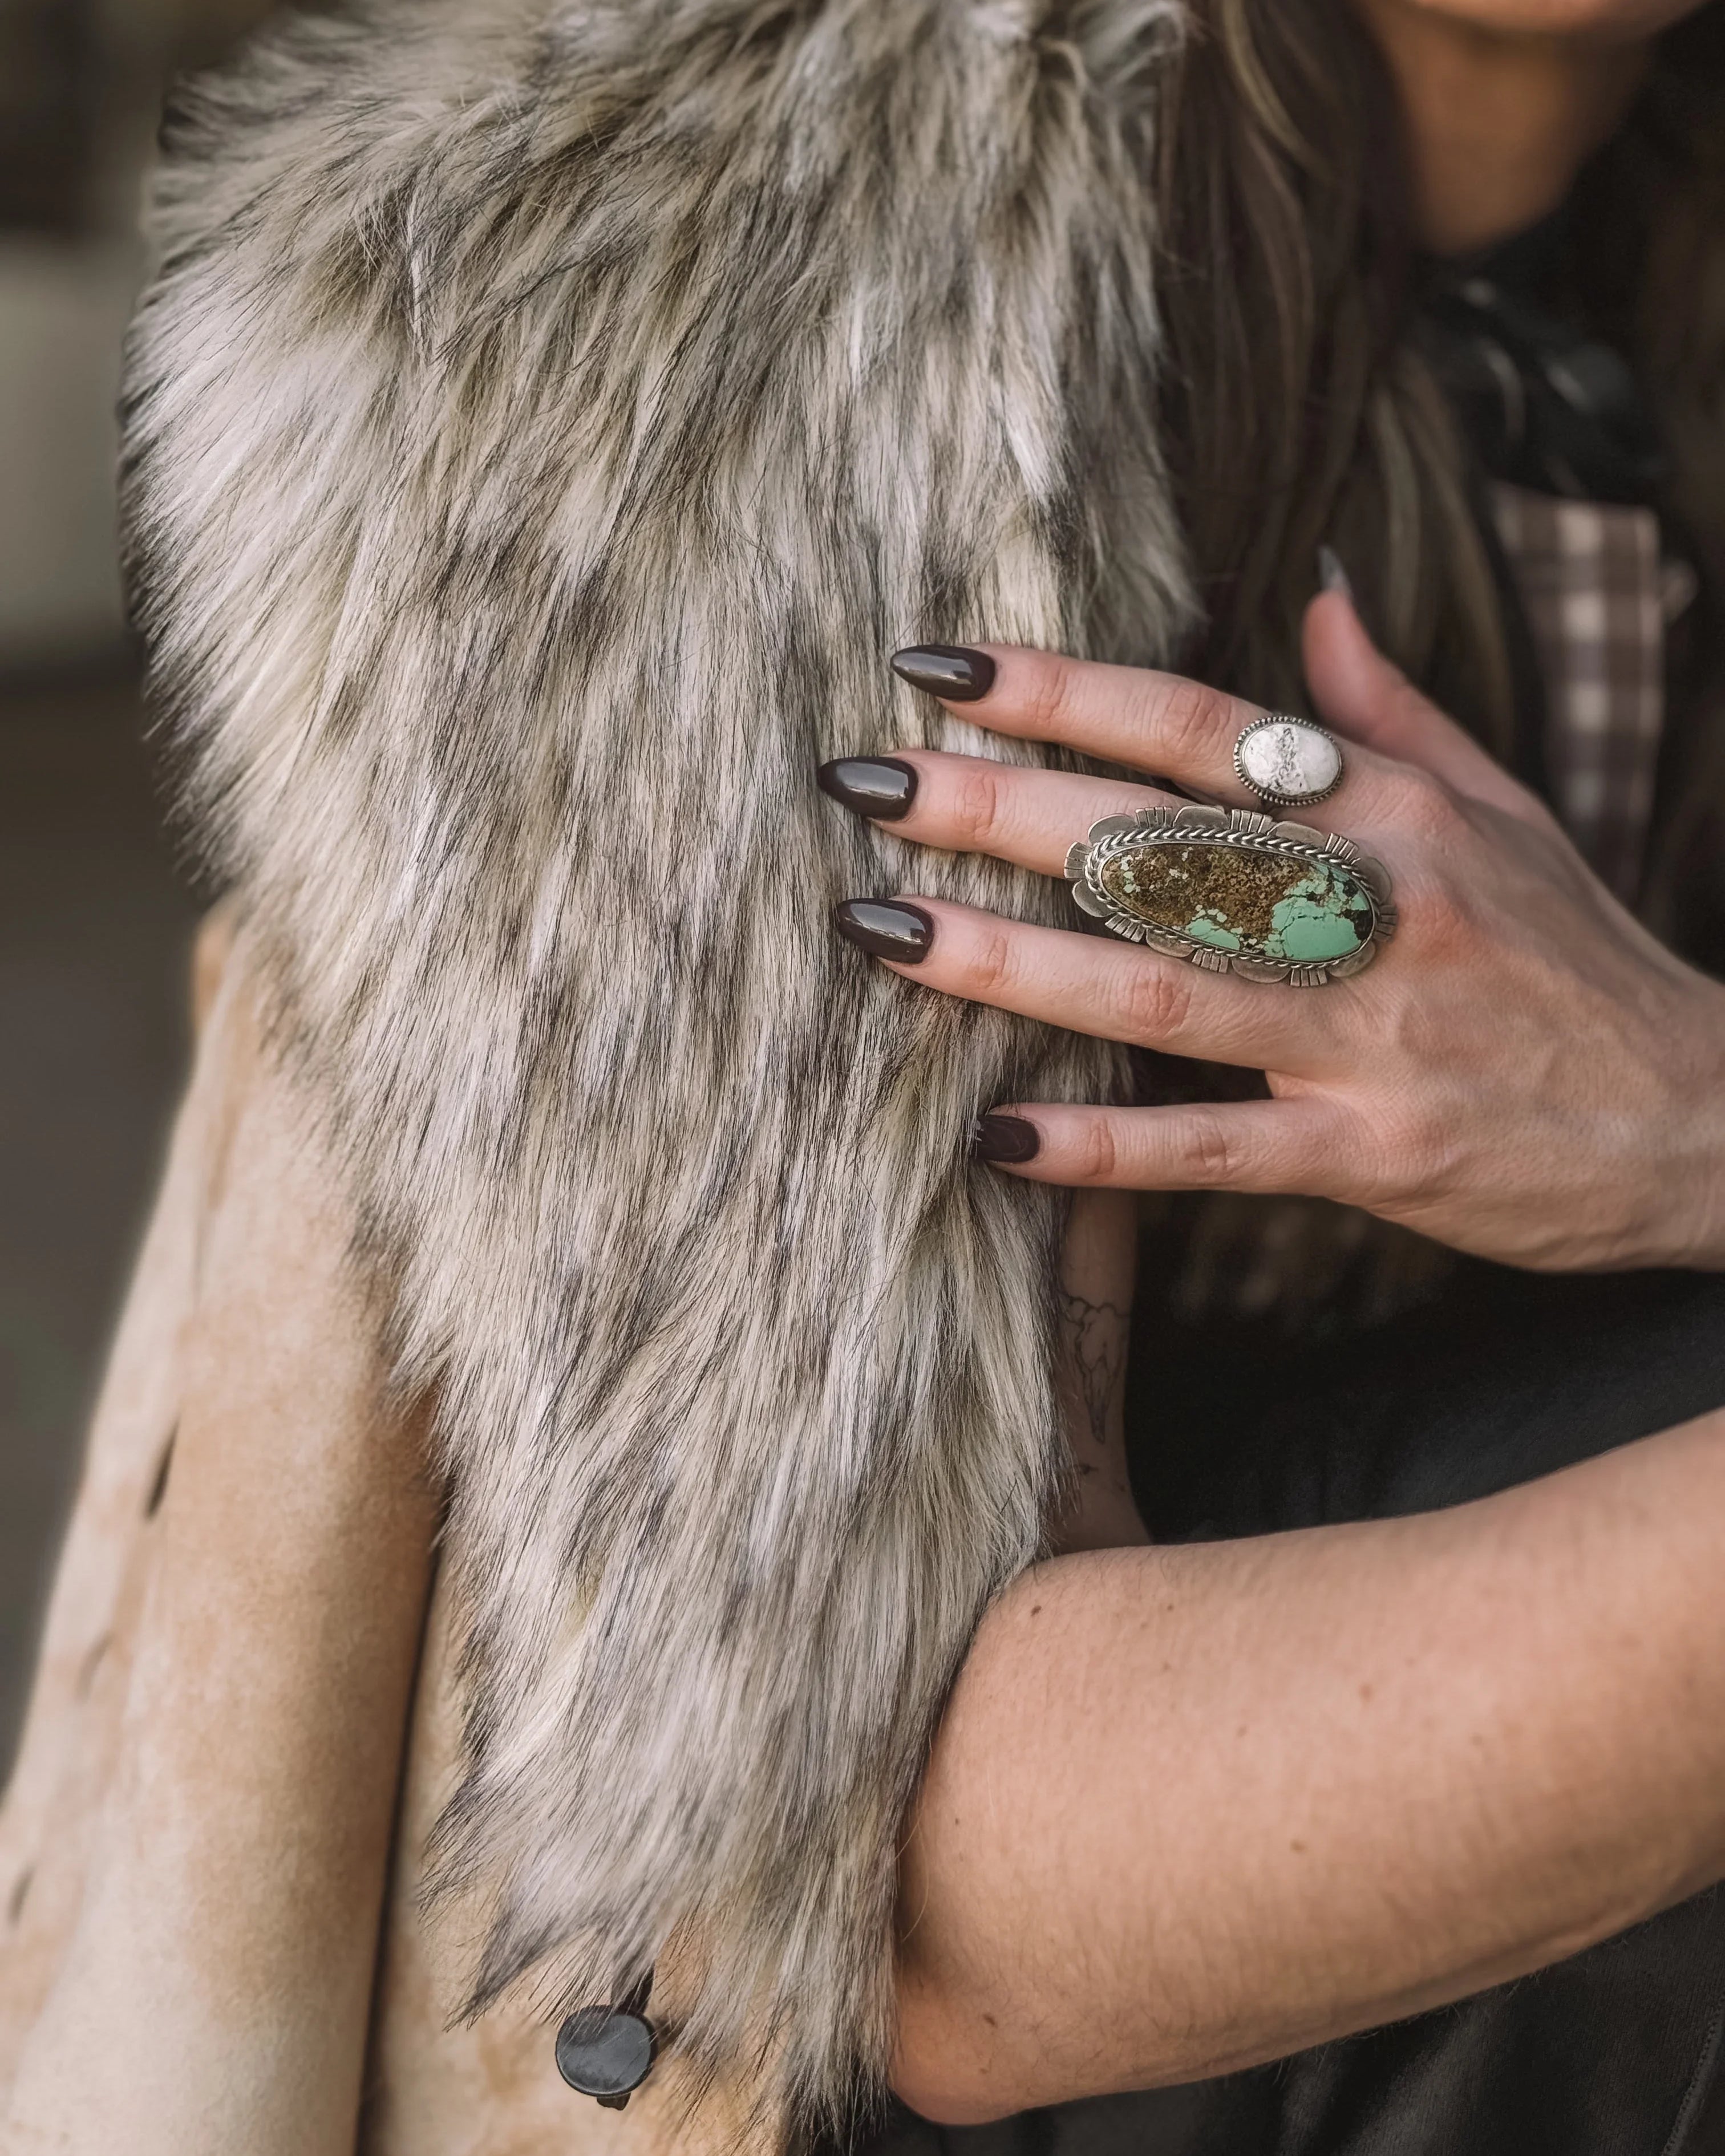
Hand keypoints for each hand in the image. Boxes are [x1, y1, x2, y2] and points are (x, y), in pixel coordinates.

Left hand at [832, 595, 1724, 1270]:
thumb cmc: (1579, 959)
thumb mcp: (1504, 809)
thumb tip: (1314, 594)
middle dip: (997, 808)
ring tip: (882, 932)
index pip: (1202, 726)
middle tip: (863, 783)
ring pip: (1165, 984)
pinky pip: (1217, 1148)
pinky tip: (995, 1139)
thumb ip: (1391, 709)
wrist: (1703, 1120)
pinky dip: (1106, 1146)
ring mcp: (1373, 1031)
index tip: (939, 667)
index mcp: (1394, 810)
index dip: (1065, 690)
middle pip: (1155, 841)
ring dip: (1011, 961)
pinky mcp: (1375, 1153)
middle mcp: (1376, 903)